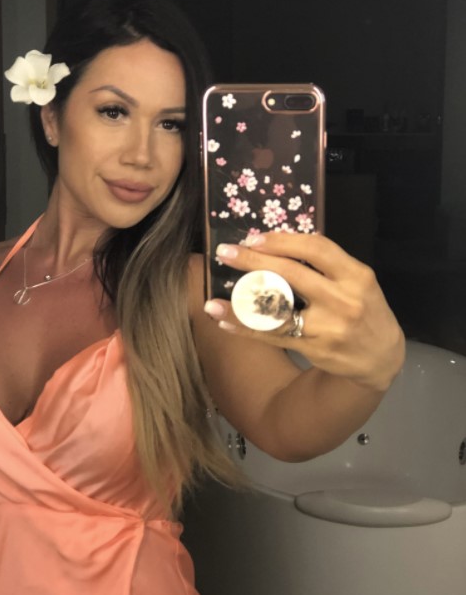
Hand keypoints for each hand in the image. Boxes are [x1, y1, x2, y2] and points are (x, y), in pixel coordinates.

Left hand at [205, 231, 404, 391]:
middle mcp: (343, 300)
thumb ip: (326, 264)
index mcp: (356, 275)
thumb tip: (277, 244)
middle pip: (292, 274)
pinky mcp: (315, 348)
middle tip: (225, 252)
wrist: (381, 357)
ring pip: (277, 311)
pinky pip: (274, 336)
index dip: (282, 241)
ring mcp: (328, 327)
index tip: (254, 237)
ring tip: (212, 302)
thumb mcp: (357, 281)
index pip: (316, 248)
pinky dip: (247, 329)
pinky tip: (225, 322)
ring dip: (241, 306)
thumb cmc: (364, 310)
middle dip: (254, 261)